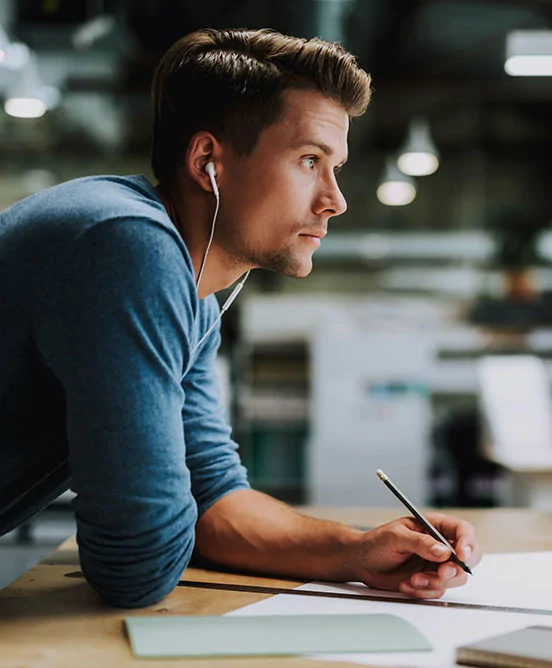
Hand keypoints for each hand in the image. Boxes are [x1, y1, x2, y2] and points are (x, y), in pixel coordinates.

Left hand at [350, 512, 481, 598]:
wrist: (362, 563)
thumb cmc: (376, 542)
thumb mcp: (395, 537)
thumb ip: (420, 543)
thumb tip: (443, 551)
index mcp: (433, 526)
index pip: (462, 530)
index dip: (467, 543)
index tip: (461, 556)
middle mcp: (439, 545)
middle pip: (469, 557)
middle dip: (457, 569)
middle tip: (440, 574)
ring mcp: (436, 564)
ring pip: (455, 578)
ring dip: (435, 582)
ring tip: (412, 580)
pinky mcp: (430, 581)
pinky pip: (438, 590)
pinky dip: (423, 591)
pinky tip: (405, 584)